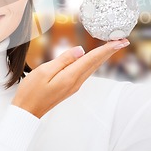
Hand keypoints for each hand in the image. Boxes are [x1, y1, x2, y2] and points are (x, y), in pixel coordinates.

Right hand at [11, 39, 129, 117]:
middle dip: (110, 51)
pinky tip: (94, 57)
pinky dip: (93, 62)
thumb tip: (80, 50)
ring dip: (103, 56)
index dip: (107, 48)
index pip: (92, 59)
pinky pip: (85, 71)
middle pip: (96, 63)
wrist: (26, 110)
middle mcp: (76, 82)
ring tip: (112, 46)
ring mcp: (74, 85)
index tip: (120, 41)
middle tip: (123, 40)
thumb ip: (63, 60)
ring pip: (92, 67)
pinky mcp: (69, 86)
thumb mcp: (44, 71)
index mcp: (70, 77)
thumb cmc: (31, 91)